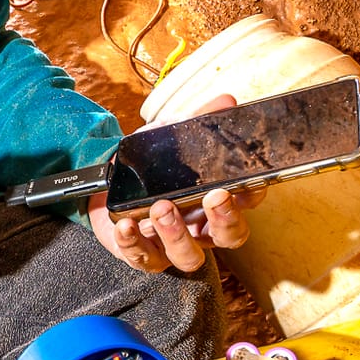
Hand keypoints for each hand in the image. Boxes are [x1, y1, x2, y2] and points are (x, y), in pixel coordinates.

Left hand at [86, 93, 263, 272]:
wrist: (107, 181)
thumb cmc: (149, 166)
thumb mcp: (171, 137)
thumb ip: (198, 121)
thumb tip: (226, 101)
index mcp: (215, 199)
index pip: (247, 201)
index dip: (252, 194)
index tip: (248, 181)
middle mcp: (201, 227)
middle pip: (229, 237)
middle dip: (224, 220)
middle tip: (213, 198)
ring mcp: (173, 245)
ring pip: (189, 256)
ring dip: (177, 234)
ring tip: (161, 208)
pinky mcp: (143, 254)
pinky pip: (143, 258)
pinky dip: (134, 243)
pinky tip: (127, 225)